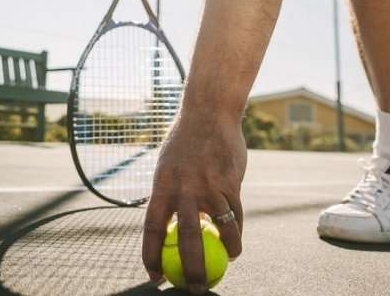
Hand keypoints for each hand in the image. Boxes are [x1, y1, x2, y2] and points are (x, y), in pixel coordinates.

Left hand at [142, 110, 246, 292]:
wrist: (209, 112)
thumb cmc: (185, 141)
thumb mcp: (168, 166)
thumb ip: (170, 194)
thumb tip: (168, 225)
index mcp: (162, 185)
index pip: (153, 228)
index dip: (152, 255)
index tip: (156, 276)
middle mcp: (184, 187)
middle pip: (187, 238)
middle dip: (191, 269)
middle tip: (194, 288)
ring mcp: (209, 185)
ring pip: (219, 229)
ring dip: (225, 252)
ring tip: (226, 264)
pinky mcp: (231, 182)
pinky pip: (236, 215)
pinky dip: (237, 232)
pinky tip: (236, 244)